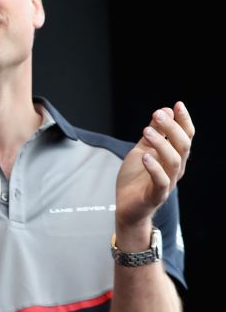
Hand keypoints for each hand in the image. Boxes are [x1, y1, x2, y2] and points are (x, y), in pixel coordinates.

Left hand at [116, 101, 193, 233]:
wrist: (126, 207)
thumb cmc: (136, 178)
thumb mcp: (142, 150)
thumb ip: (153, 134)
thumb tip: (164, 111)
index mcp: (173, 157)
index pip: (185, 136)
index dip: (184, 121)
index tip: (178, 104)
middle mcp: (175, 169)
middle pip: (183, 146)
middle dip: (172, 128)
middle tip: (157, 114)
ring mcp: (167, 182)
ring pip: (174, 161)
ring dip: (161, 143)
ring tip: (147, 130)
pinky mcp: (156, 195)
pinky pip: (161, 181)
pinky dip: (155, 168)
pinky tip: (146, 156)